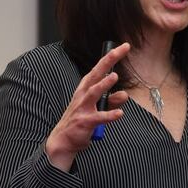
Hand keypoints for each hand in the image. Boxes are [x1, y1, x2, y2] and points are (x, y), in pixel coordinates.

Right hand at [46, 43, 130, 170]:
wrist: (63, 140)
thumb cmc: (81, 120)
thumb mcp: (97, 108)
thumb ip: (111, 101)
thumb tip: (124, 94)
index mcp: (86, 88)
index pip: (99, 69)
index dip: (110, 57)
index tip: (123, 46)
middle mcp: (83, 94)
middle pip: (96, 74)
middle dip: (108, 61)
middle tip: (120, 50)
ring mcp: (83, 107)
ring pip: (94, 93)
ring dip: (104, 84)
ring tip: (114, 76)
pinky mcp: (85, 122)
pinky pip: (99, 117)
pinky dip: (109, 115)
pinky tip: (119, 114)